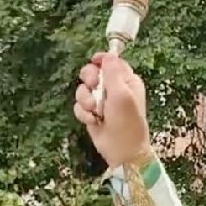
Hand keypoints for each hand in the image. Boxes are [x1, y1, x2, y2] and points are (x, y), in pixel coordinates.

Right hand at [74, 53, 150, 168]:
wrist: (122, 151)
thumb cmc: (127, 122)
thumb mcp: (122, 94)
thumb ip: (113, 73)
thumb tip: (108, 54)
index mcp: (126, 81)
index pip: (112, 62)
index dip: (101, 60)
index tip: (94, 61)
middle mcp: (113, 89)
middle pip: (93, 72)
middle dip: (89, 80)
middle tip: (93, 87)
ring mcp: (101, 102)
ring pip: (83, 90)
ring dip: (85, 100)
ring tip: (95, 112)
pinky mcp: (91, 114)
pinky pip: (79, 106)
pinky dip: (83, 113)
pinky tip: (93, 121)